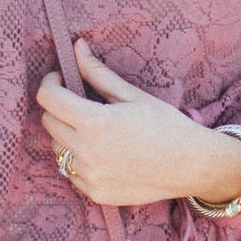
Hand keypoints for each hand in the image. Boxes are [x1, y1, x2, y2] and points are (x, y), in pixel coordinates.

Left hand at [36, 42, 240, 209]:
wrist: (192, 165)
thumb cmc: (167, 125)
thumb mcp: (133, 96)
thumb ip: (98, 73)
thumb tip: (77, 47)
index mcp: (95, 123)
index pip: (48, 99)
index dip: (51, 83)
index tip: (61, 78)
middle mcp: (87, 152)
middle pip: (49, 123)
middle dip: (59, 108)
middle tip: (82, 103)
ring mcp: (89, 176)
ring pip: (57, 149)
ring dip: (68, 135)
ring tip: (96, 131)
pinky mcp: (95, 193)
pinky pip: (71, 171)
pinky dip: (80, 160)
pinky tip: (104, 154)